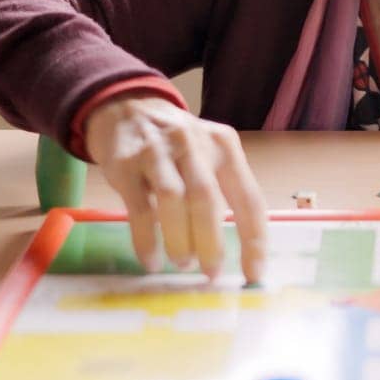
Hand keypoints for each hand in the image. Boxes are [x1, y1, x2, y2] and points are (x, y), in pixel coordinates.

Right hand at [84, 94, 267, 283]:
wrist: (125, 106)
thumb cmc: (175, 143)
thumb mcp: (207, 152)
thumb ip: (222, 188)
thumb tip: (235, 247)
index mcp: (224, 147)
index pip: (248, 198)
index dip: (254, 240)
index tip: (254, 273)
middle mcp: (193, 145)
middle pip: (207, 198)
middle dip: (212, 242)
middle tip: (211, 273)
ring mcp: (157, 152)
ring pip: (173, 200)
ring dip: (180, 239)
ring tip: (182, 264)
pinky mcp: (125, 164)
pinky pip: (138, 207)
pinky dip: (146, 238)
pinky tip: (151, 259)